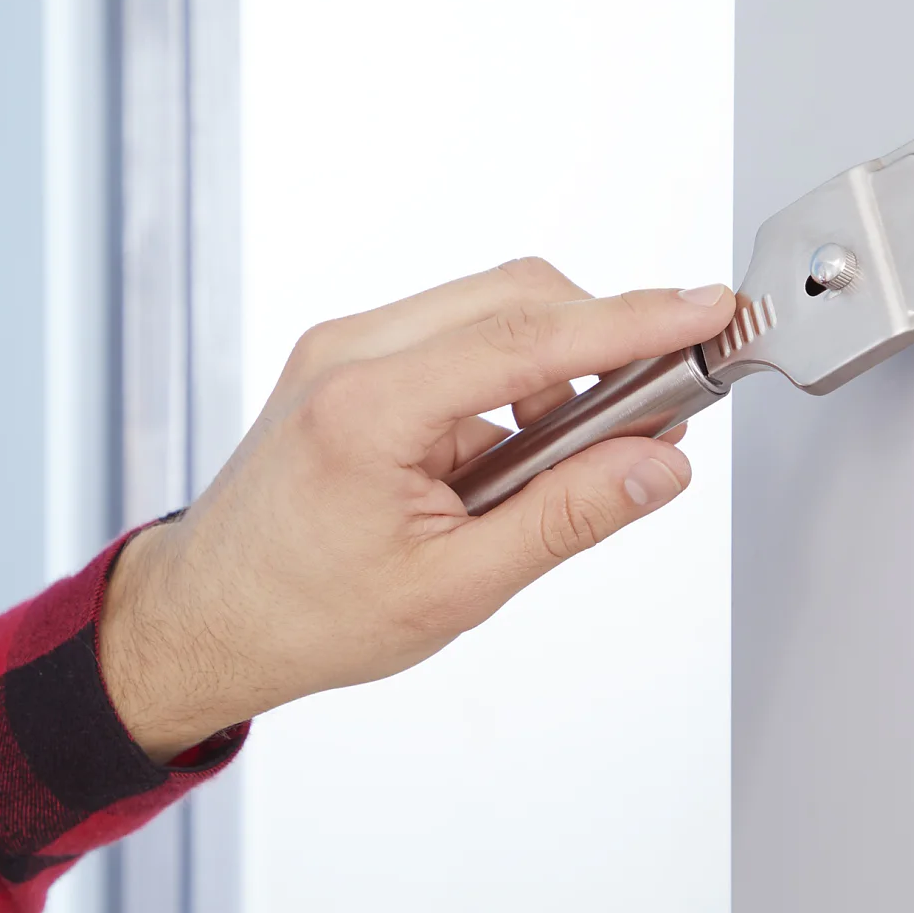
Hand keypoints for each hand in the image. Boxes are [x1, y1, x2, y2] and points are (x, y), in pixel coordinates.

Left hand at [99, 258, 735, 760]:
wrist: (207, 617)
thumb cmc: (305, 614)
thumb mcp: (454, 588)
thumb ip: (567, 517)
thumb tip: (658, 466)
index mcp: (368, 408)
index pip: (531, 337)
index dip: (634, 321)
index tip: (706, 309)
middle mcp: (348, 353)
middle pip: (516, 296)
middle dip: (602, 340)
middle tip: (655, 412)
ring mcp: (342, 347)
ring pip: (489, 310)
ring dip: (551, 369)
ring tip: (554, 466)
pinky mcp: (348, 358)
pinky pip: (455, 337)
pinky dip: (506, 380)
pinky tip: (504, 458)